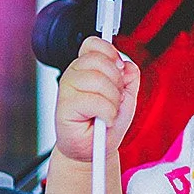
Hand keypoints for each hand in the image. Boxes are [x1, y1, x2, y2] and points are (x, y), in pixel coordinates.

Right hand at [55, 37, 139, 162]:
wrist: (96, 149)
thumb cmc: (107, 123)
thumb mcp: (126, 97)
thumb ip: (129, 78)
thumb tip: (128, 65)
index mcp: (86, 69)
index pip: (92, 44)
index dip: (109, 52)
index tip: (119, 68)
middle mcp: (74, 76)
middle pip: (98, 60)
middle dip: (116, 81)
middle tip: (114, 99)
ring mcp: (66, 90)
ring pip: (97, 79)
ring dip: (112, 100)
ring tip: (108, 112)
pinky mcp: (64, 107)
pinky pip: (95, 101)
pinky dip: (107, 113)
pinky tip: (104, 119)